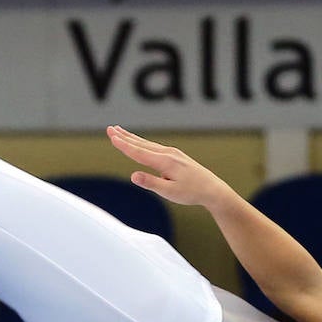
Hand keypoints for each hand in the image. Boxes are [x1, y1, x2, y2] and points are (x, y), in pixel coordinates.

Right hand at [106, 125, 232, 208]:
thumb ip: (151, 183)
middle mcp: (167, 153)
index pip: (139, 152)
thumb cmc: (191, 193)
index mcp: (165, 162)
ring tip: (119, 131)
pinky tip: (139, 143)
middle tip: (109, 129)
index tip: (111, 137)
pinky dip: (142, 143)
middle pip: (141, 144)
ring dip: (132, 138)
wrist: (212, 189)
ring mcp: (172, 153)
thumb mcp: (170, 192)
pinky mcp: (175, 156)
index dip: (124, 145)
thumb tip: (133, 175)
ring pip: (147, 144)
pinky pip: (154, 147)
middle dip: (124, 137)